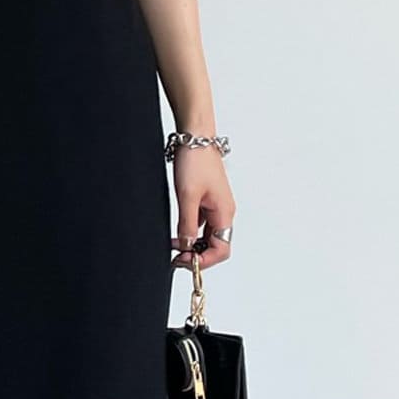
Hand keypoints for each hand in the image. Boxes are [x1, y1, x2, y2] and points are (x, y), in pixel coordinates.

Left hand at [170, 144, 235, 269]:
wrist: (194, 136)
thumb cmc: (195, 161)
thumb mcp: (187, 196)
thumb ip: (187, 225)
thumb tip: (187, 247)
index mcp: (224, 213)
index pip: (221, 250)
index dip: (203, 260)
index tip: (184, 261)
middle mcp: (223, 212)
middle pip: (216, 246)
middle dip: (197, 255)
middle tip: (176, 259)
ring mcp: (215, 207)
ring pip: (207, 237)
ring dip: (192, 245)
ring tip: (173, 248)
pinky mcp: (206, 201)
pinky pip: (201, 225)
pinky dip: (190, 233)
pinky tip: (176, 233)